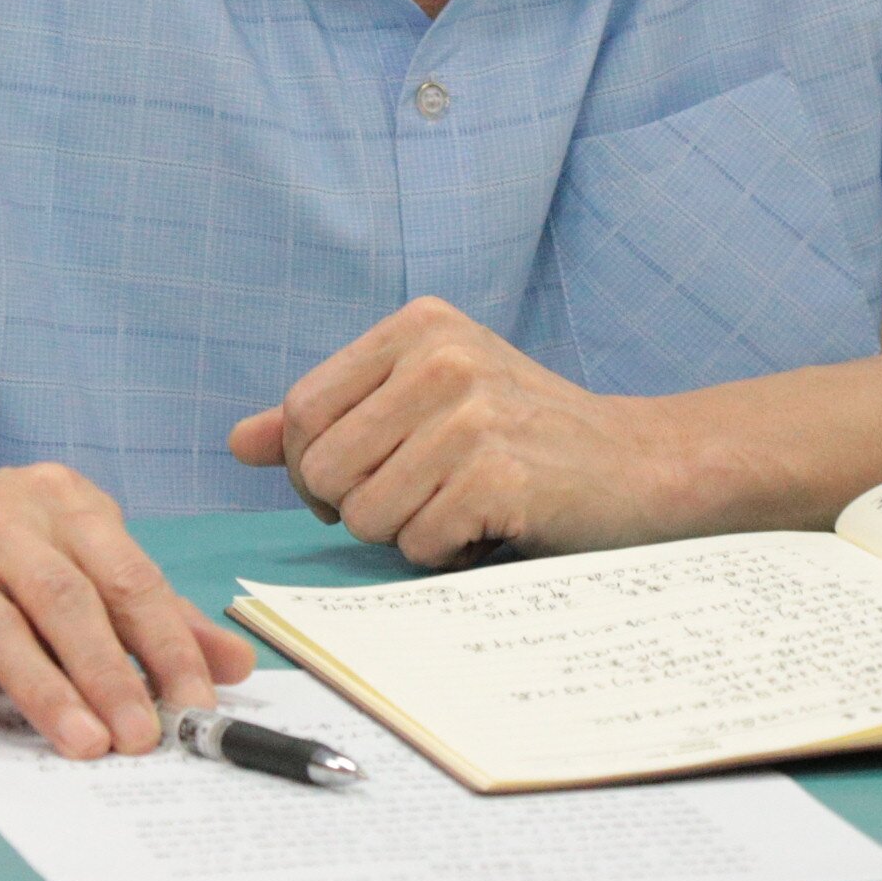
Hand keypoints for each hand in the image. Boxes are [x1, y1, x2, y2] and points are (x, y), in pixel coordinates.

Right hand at [0, 460, 252, 758]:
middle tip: (141, 737)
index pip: (126, 574)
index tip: (197, 702)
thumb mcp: (71, 552)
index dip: (166, 641)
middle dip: (109, 672)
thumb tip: (233, 665)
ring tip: (83, 745)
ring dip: (42, 690)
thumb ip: (148, 609)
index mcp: (60, 504)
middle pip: (64, 600)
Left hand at [227, 297, 680, 564]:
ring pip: (365, 513)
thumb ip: (335, 415)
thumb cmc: (527, 435)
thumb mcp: (428, 398)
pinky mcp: (499, 474)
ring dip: (406, 533)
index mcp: (418, 326)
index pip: (303, 410)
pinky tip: (490, 525)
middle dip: (360, 507)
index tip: (353, 485)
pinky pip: (417, 544)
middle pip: (324, 468)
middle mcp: (441, 357)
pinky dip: (446, 554)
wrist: (643, 463)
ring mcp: (472, 414)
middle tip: (422, 498)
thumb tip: (238, 443)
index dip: (312, 467)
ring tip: (460, 506)